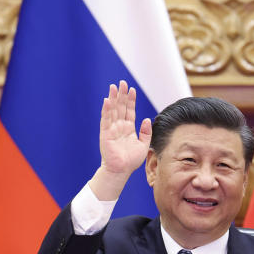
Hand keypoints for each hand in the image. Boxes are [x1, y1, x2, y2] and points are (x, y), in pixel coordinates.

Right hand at [89, 81, 152, 200]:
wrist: (121, 171)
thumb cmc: (131, 161)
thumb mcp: (143, 145)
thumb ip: (146, 132)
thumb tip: (147, 119)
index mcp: (128, 128)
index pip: (129, 111)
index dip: (130, 100)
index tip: (132, 89)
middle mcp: (119, 126)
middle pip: (120, 107)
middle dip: (121, 95)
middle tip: (122, 83)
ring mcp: (111, 129)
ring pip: (112, 110)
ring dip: (113, 99)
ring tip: (114, 87)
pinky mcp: (105, 134)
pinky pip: (105, 120)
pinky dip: (106, 110)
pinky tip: (107, 100)